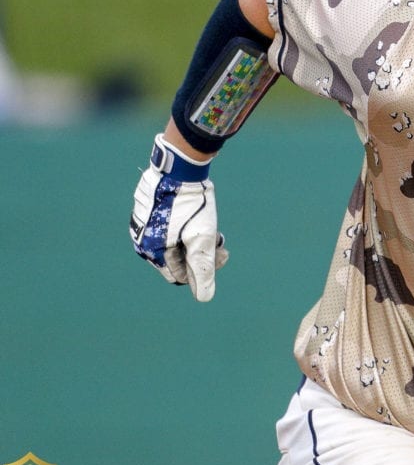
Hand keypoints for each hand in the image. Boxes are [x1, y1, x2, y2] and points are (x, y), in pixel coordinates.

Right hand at [129, 134, 227, 300]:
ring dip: (195, 240)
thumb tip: (204, 297)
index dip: (203, 270)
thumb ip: (203, 269)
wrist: (180, 167)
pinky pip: (167, 226)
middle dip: (201, 254)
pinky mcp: (146, 209)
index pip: (180, 275)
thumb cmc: (193, 205)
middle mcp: (141, 239)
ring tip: (213, 228)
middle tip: (221, 243)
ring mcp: (141, 223)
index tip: (221, 255)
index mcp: (151, 250)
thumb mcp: (202, 239)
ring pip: (174, 242)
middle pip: (177, 259)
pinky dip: (184, 227)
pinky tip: (199, 216)